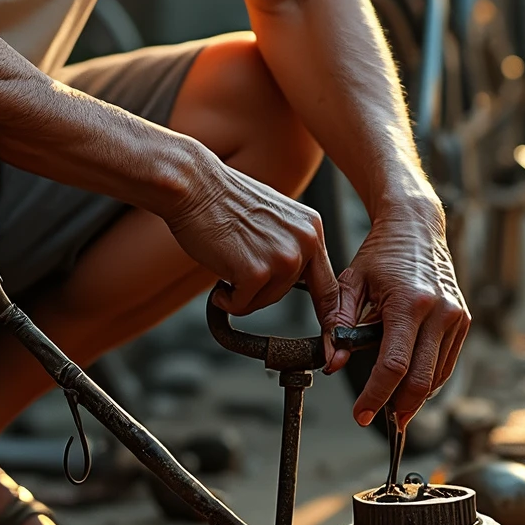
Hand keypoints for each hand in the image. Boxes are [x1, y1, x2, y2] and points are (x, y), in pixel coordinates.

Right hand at [164, 150, 337, 321]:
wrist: (192, 185)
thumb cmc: (222, 200)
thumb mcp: (273, 218)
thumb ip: (289, 245)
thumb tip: (287, 279)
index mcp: (312, 228)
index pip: (329, 283)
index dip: (328, 315)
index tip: (331, 340)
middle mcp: (305, 243)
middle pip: (287, 292)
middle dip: (261, 289)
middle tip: (236, 266)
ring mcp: (283, 258)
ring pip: (264, 300)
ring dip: (241, 290)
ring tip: (226, 257)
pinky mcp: (256, 272)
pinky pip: (241, 305)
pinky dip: (225, 298)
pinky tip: (217, 271)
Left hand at [325, 186, 469, 427]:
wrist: (416, 227)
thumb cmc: (381, 253)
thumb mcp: (351, 282)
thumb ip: (339, 323)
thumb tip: (332, 361)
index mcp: (409, 303)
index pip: (394, 365)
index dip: (375, 396)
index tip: (360, 413)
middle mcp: (439, 312)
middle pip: (421, 379)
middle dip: (398, 407)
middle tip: (376, 420)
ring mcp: (456, 317)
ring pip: (437, 376)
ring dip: (414, 398)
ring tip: (391, 409)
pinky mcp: (463, 320)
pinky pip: (447, 363)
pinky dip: (429, 380)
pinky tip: (410, 387)